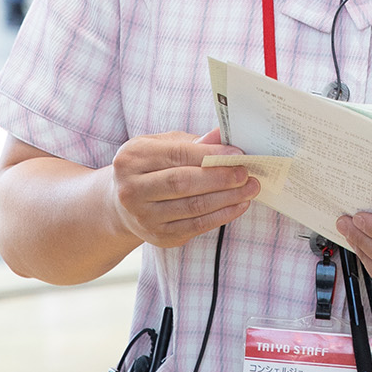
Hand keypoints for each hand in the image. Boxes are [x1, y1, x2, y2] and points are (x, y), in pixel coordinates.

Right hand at [108, 128, 257, 249]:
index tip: (237, 155)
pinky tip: (238, 205)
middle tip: (246, 173)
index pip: (176, 155)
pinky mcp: (159, 236)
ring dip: (227, 199)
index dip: (210, 155)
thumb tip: (222, 135)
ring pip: (192, 207)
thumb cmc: (149, 167)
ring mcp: (144, 217)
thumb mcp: (162, 146)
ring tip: (249, 189)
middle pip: (182, 183)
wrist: (122, 203)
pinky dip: (221, 216)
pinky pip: (196, 226)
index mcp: (132, 159)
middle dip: (220, 178)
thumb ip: (192, 142)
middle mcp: (132, 190)